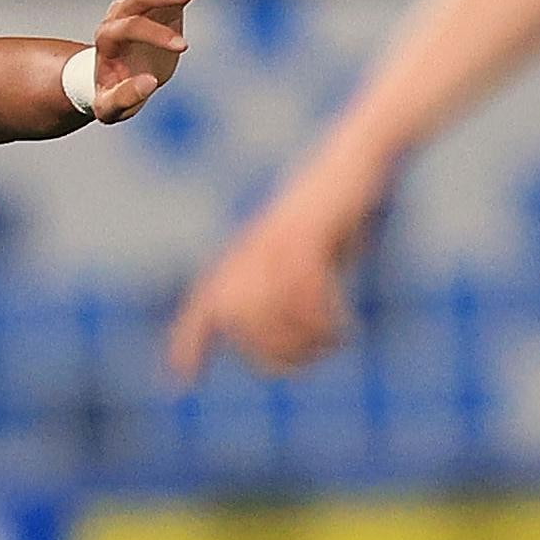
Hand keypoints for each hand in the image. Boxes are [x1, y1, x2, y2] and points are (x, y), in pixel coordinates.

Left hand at [89, 0, 243, 122]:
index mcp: (108, 36)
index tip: (183, 48)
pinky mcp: (167, 4)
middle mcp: (122, 13)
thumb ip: (125, 97)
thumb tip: (148, 83)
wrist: (113, 80)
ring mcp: (145, 5)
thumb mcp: (110, 107)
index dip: (156, 34)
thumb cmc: (110, 96)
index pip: (130, 26)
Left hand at [166, 181, 368, 381]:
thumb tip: (281, 339)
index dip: (191, 341)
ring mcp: (274, 239)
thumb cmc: (334, 213)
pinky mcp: (303, 232)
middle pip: (237, 318)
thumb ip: (286, 291)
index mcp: (245, 255)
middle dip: (272, 354)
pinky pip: (301, 289)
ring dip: (303, 339)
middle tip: (311, 359)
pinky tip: (344, 327)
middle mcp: (251, 249)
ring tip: (334, 341)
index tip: (183, 380)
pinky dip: (324, 319)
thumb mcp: (307, 254)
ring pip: (269, 308)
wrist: (356, 159)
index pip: (206, 305)